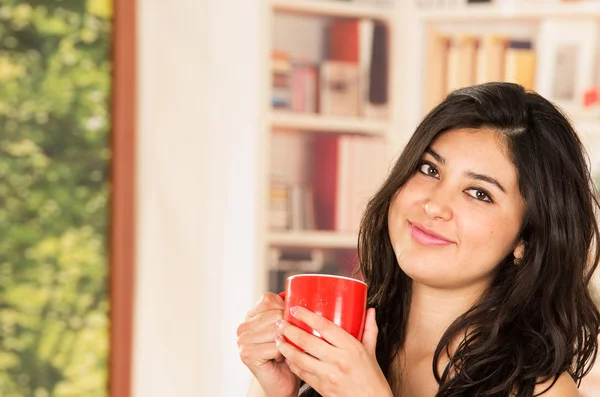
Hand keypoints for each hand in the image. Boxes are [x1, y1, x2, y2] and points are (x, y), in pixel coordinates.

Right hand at [237, 293, 300, 396]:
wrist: (282, 381)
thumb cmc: (288, 353)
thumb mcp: (287, 326)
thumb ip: (287, 310)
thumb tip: (300, 293)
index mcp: (250, 315)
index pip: (269, 299)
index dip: (284, 309)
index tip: (289, 323)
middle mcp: (243, 326)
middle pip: (275, 314)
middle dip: (288, 328)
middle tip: (287, 341)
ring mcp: (242, 340)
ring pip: (276, 330)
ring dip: (287, 341)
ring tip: (284, 350)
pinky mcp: (247, 354)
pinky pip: (275, 346)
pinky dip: (284, 353)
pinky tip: (280, 359)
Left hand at [274, 306, 391, 396]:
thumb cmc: (372, 377)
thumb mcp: (371, 351)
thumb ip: (369, 330)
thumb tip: (371, 311)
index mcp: (351, 347)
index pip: (324, 326)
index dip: (307, 316)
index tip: (295, 309)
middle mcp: (338, 360)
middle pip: (307, 341)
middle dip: (289, 330)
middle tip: (280, 323)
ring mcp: (329, 375)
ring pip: (300, 358)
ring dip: (285, 347)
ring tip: (278, 339)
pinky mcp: (322, 388)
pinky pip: (302, 374)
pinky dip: (292, 364)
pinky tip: (287, 357)